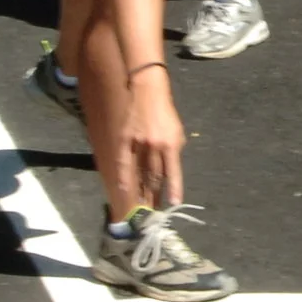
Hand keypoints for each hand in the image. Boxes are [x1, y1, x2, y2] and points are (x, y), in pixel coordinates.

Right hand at [119, 73, 186, 206]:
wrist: (148, 92)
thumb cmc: (165, 113)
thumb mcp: (177, 132)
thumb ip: (174, 151)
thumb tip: (169, 171)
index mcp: (171, 144)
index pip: (173, 171)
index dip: (174, 188)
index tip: (174, 203)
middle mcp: (155, 146)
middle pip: (155, 175)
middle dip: (155, 193)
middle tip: (154, 210)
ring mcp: (139, 143)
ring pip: (140, 172)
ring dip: (141, 190)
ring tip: (142, 205)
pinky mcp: (125, 139)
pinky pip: (124, 162)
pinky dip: (124, 176)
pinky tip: (124, 189)